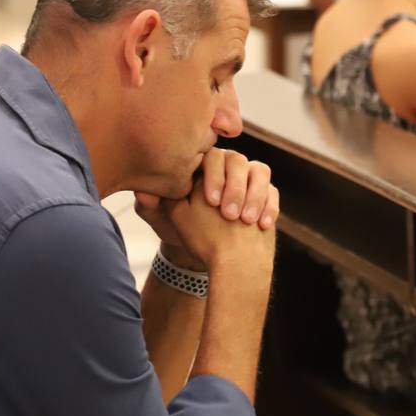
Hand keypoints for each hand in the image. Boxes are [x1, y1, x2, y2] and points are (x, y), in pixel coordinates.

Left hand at [135, 149, 278, 267]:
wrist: (225, 259)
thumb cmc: (196, 237)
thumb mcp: (171, 220)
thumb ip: (153, 204)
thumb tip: (142, 190)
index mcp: (204, 168)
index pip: (210, 156)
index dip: (213, 176)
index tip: (211, 201)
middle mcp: (228, 169)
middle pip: (237, 160)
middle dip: (234, 187)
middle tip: (228, 214)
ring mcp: (249, 180)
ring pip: (259, 171)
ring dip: (253, 195)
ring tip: (244, 220)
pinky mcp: (266, 194)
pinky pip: (272, 190)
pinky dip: (269, 206)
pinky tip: (260, 224)